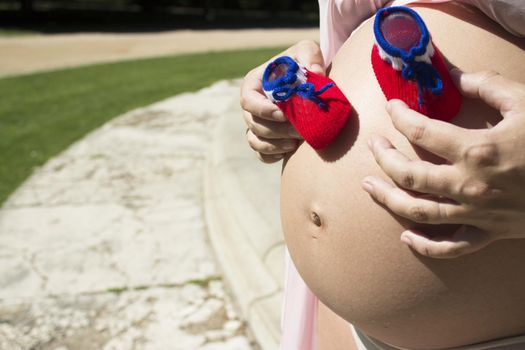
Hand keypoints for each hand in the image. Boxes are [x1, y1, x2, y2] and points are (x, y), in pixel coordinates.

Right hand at [240, 40, 324, 162]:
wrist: (308, 82)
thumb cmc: (302, 63)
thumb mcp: (307, 50)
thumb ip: (310, 56)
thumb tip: (314, 73)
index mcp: (254, 84)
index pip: (247, 100)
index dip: (263, 110)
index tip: (283, 114)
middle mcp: (251, 106)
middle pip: (254, 124)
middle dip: (278, 130)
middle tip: (301, 131)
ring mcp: (256, 124)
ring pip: (256, 141)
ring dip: (276, 145)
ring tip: (297, 142)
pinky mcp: (265, 140)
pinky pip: (262, 154)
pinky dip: (273, 155)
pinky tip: (291, 150)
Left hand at [362, 69, 524, 257]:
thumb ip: (487, 86)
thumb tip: (455, 75)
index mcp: (476, 149)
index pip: (421, 131)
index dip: (399, 116)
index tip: (391, 107)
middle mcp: (468, 184)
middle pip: (408, 174)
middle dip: (383, 158)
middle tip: (373, 145)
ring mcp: (476, 214)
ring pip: (417, 211)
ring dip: (387, 199)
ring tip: (368, 186)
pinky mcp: (489, 234)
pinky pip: (450, 247)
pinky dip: (425, 245)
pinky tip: (406, 237)